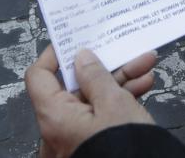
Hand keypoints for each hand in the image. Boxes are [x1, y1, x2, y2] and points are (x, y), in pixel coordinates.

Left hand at [26, 46, 155, 157]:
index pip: (38, 76)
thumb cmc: (123, 145)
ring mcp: (76, 137)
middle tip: (122, 49)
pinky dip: (121, 102)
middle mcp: (59, 128)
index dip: (54, 55)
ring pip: (93, 100)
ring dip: (120, 80)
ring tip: (146, 65)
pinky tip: (144, 85)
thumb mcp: (114, 103)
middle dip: (104, 66)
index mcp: (54, 117)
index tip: (74, 39)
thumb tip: (81, 57)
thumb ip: (96, 75)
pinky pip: (101, 117)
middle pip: (74, 86)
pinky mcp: (93, 144)